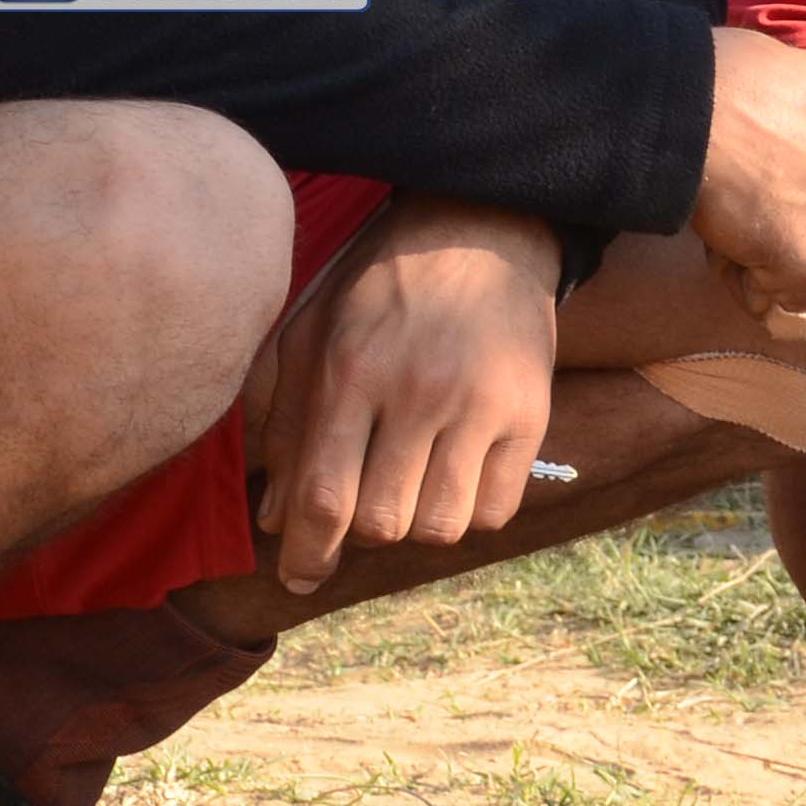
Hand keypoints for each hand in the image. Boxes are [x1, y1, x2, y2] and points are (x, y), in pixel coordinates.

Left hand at [253, 195, 557, 592]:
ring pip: (440, 526)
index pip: (324, 496)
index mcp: (352, 370)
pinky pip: (495, 512)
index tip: (297, 578)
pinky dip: (469, 510)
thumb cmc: (382, 283)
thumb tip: (275, 519)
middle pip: (382, 522)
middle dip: (362, 531)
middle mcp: (418, 391)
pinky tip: (456, 472)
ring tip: (411, 484)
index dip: (306, 554)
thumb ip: (288, 423)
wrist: (483, 227)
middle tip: (364, 502)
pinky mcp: (531, 413)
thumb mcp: (315, 332)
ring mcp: (480, 404)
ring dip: (417, 522)